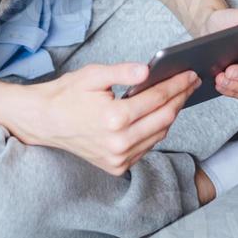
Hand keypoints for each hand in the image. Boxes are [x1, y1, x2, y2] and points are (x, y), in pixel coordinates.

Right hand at [0, 63, 199, 175]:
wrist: (45, 122)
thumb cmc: (67, 95)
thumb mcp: (93, 75)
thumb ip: (122, 72)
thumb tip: (148, 71)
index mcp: (114, 117)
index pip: (157, 98)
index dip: (177, 85)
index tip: (190, 74)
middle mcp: (119, 142)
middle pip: (164, 118)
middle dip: (181, 97)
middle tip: (192, 82)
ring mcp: (119, 158)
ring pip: (159, 135)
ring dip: (172, 114)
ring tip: (179, 96)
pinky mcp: (117, 166)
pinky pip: (147, 147)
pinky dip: (157, 130)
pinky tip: (160, 114)